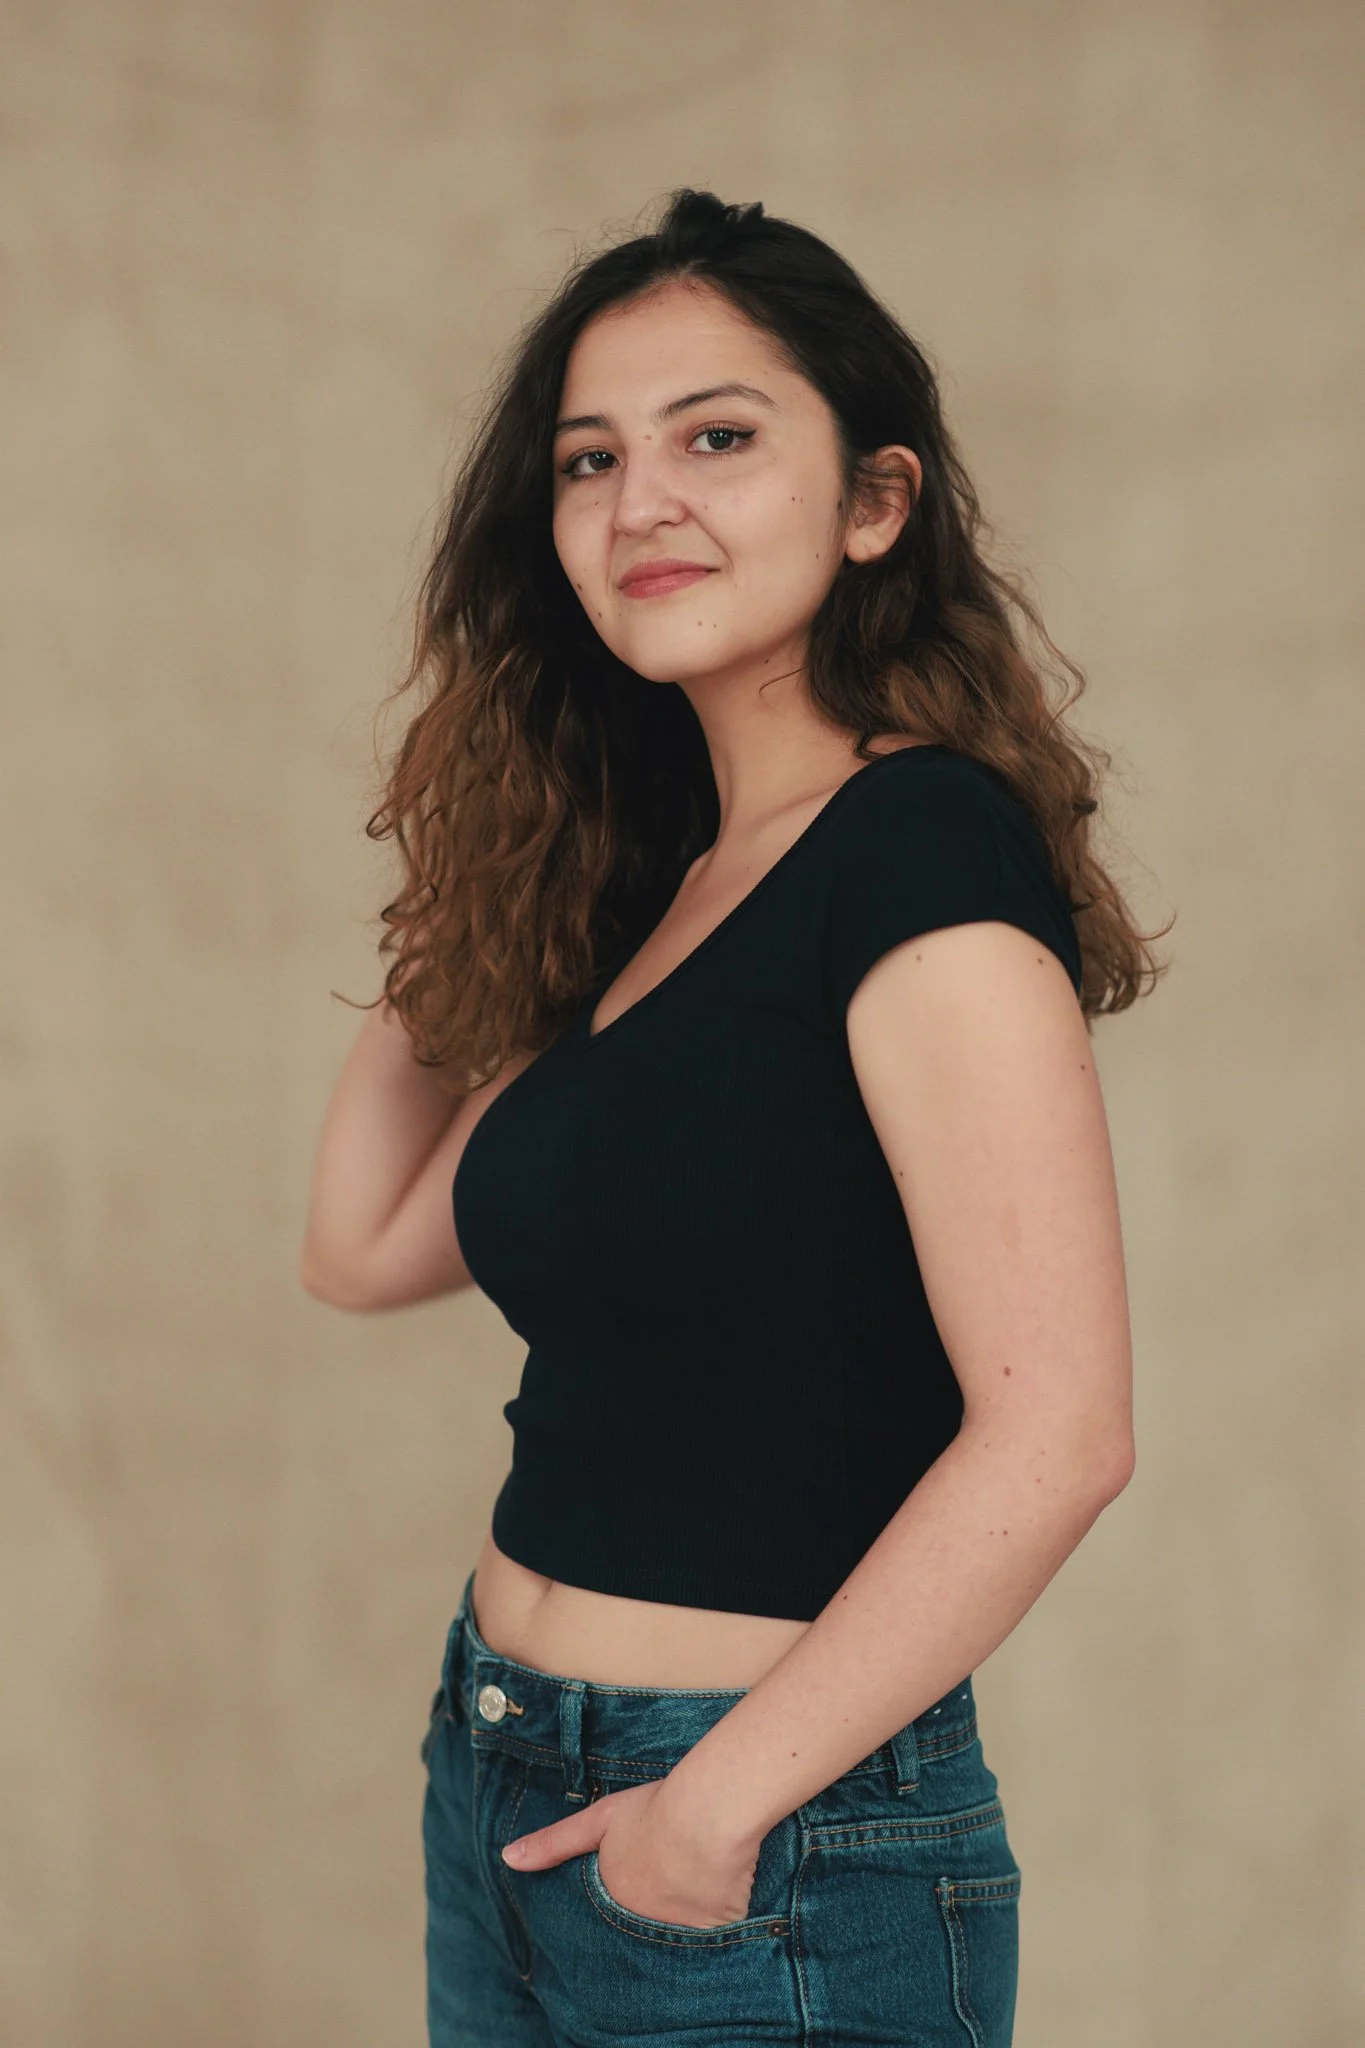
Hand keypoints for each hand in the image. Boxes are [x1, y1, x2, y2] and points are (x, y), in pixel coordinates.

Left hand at [501, 1775, 761, 1928]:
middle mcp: (637, 1926)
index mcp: (610, 1900)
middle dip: (644, 1923)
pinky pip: (709, 1942)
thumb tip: (506, 1858)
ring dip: (678, 1928)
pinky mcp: (711, 1937)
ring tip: (690, 1891)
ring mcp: (674, 1937)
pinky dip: (711, 1931)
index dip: (618, 1910)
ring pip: (674, 1940)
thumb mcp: (598, 1820)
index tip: (630, 1895)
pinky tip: (716, 1902)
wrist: (707, 1815)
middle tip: (662, 1891)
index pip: (605, 1922)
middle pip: (638, 1934)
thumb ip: (553, 1843)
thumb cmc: (653, 1810)